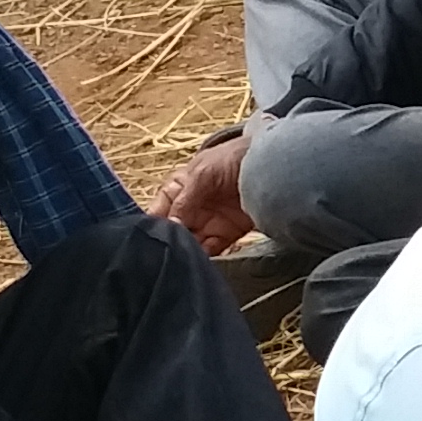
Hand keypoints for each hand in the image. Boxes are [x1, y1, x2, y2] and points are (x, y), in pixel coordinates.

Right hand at [151, 134, 255, 256]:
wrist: (270, 161)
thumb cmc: (231, 158)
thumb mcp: (201, 174)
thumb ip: (184, 200)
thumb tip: (170, 226)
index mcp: (177, 191)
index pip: (157, 213)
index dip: (152, 227)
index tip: (150, 241)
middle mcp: (189, 209)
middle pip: (172, 232)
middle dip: (169, 244)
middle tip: (166, 255)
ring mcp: (207, 222)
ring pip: (190, 243)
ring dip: (186, 252)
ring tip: (182, 261)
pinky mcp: (227, 233)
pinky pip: (212, 250)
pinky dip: (206, 258)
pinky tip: (200, 262)